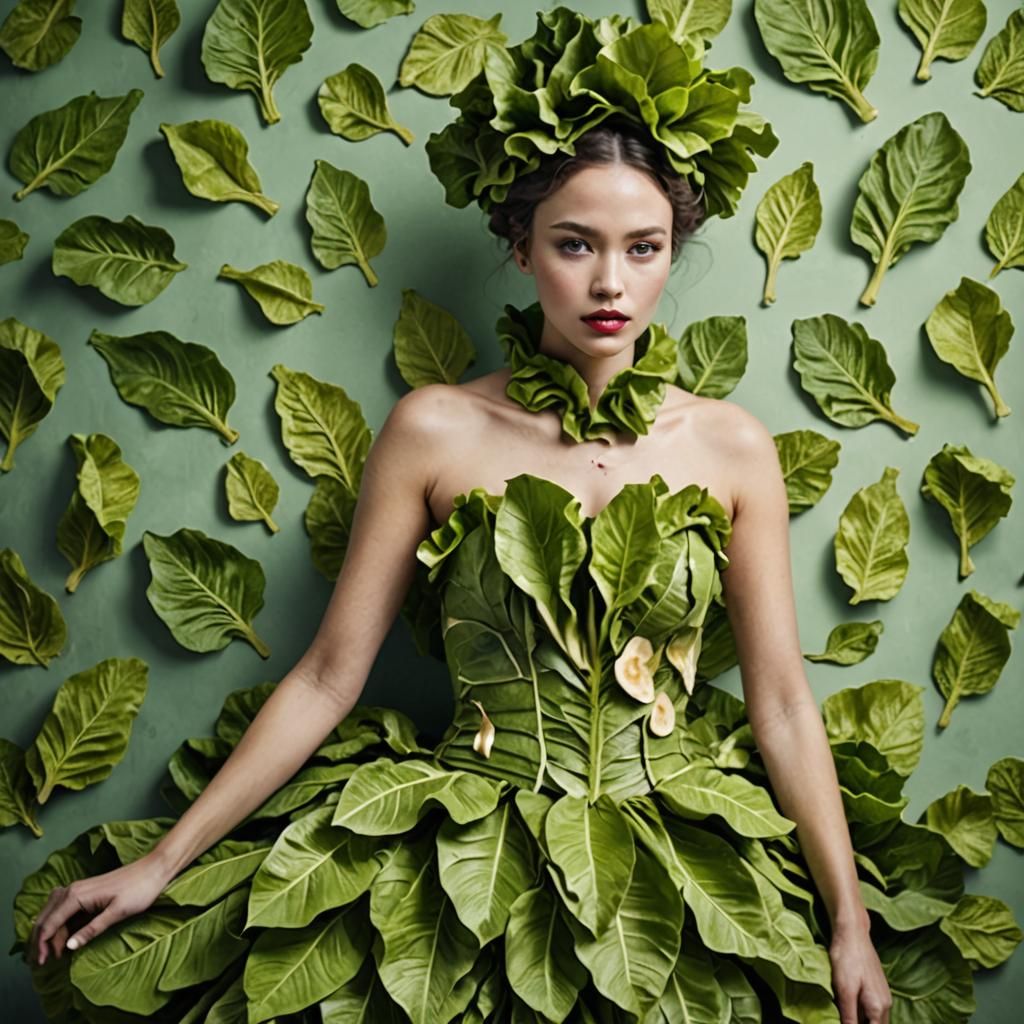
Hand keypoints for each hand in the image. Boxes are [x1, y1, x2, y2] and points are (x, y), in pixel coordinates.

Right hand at [29, 854, 171, 967]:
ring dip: (48, 932)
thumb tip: (68, 947)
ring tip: (51, 953)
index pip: (50, 923)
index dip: (42, 945)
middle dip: (40, 940)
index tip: (41, 963)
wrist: (155, 868)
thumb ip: (92, 929)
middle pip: (46, 917)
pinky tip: (62, 937)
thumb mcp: (117, 912)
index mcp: (77, 895)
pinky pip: (64, 909)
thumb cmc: (140, 889)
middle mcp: (73, 889)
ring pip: (53, 912)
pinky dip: (59, 924)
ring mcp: (79, 889)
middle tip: (41, 962)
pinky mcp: (86, 892)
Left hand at [829, 918, 891, 1023]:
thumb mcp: (844, 990)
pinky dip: (860, 1011)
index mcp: (879, 1008)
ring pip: (873, 1018)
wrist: (852, 932)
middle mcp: (885, 1004)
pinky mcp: (876, 987)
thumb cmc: (847, 958)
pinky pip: (871, 1008)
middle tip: (842, 1018)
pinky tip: (846, 1006)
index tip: (845, 1022)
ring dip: (860, 1019)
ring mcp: (882, 995)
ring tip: (842, 1014)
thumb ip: (849, 1016)